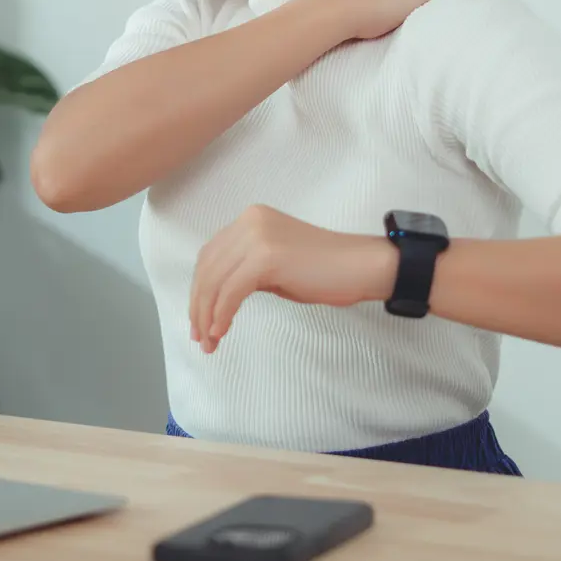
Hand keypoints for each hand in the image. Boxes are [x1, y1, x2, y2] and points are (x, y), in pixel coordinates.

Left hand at [189, 205, 394, 352]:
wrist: (361, 266)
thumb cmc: (324, 271)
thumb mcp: (275, 265)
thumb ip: (246, 271)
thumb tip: (217, 298)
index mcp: (250, 219)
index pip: (210, 256)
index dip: (200, 290)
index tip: (200, 320)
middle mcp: (249, 221)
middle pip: (207, 268)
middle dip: (199, 306)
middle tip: (200, 337)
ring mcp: (257, 236)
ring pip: (215, 280)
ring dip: (207, 315)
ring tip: (209, 341)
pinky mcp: (267, 256)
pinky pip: (232, 290)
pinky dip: (222, 313)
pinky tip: (222, 331)